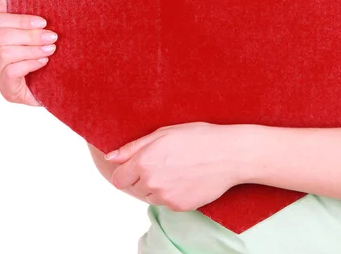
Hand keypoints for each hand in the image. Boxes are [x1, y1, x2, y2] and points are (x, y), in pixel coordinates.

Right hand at [0, 0, 57, 105]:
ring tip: (50, 49)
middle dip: (29, 34)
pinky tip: (44, 63)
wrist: (60, 90)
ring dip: (32, 49)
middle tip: (52, 36)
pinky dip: (29, 64)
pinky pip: (10, 71)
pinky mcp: (7, 90)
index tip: (43, 21)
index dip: (18, 18)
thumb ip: (21, 19)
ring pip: (4, 53)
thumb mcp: (39, 37)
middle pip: (0, 36)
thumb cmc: (49, 61)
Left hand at [105, 122, 247, 211]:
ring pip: (150, 197)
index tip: (138, 165)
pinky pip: (166, 203)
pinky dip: (172, 194)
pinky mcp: (179, 206)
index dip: (126, 171)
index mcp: (144, 162)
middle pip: (133, 188)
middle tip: (164, 164)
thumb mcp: (164, 133)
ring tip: (177, 170)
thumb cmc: (198, 138)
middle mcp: (151, 182)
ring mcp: (165, 197)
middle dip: (142, 178)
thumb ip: (133, 147)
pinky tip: (187, 179)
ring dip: (157, 187)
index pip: (118, 178)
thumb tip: (110, 157)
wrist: (229, 155)